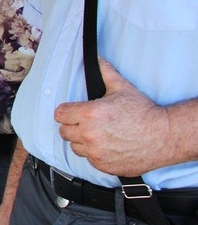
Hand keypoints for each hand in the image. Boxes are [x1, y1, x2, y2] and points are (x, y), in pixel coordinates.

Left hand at [54, 59, 173, 176]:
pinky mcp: (102, 165)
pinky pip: (88, 159)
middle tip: (87, 123)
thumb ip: (105, 72)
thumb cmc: (144, 112)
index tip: (74, 112)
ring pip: (74, 146)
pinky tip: (107, 145)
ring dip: (82, 141)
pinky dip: (94, 153)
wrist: (164, 136)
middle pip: (63, 131)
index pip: (60, 114)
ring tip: (98, 134)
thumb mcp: (122, 88)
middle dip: (73, 126)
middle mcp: (89, 134)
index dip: (67, 112)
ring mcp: (95, 152)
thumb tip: (97, 59)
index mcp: (89, 114)